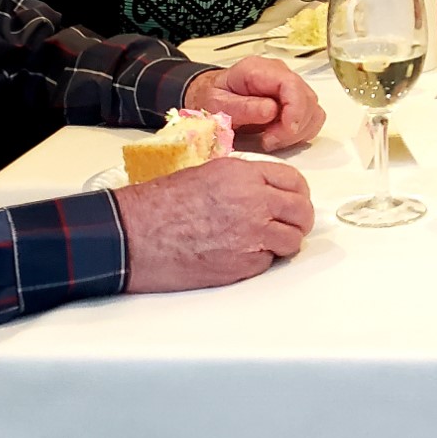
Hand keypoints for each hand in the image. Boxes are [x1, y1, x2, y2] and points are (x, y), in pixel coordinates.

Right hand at [115, 157, 313, 290]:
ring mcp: (252, 234)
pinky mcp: (244, 263)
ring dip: (282, 242)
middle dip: (298, 220)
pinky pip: (268, 262)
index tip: (294, 201)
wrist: (135, 234)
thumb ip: (242, 181)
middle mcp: (254, 201)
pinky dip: (259, 260)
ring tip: (263, 243)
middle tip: (288, 226)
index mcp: (244, 174)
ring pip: (292, 240)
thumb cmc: (159, 205)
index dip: (297, 194)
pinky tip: (237, 254)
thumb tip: (264, 192)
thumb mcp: (206, 174)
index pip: (294, 181)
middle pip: (301, 211)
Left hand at [184, 57, 325, 151]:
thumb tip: (271, 110)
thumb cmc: (213, 98)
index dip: (295, 110)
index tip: (285, 131)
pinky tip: (280, 136)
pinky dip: (301, 132)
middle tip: (269, 140)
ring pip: (313, 110)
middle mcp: (279, 74)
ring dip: (298, 131)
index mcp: (259, 69)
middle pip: (307, 98)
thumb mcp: (217, 104)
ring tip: (271, 138)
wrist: (213, 97)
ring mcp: (289, 86)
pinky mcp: (295, 100)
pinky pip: (311, 117)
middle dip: (294, 126)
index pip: (291, 84)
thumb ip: (242, 107)